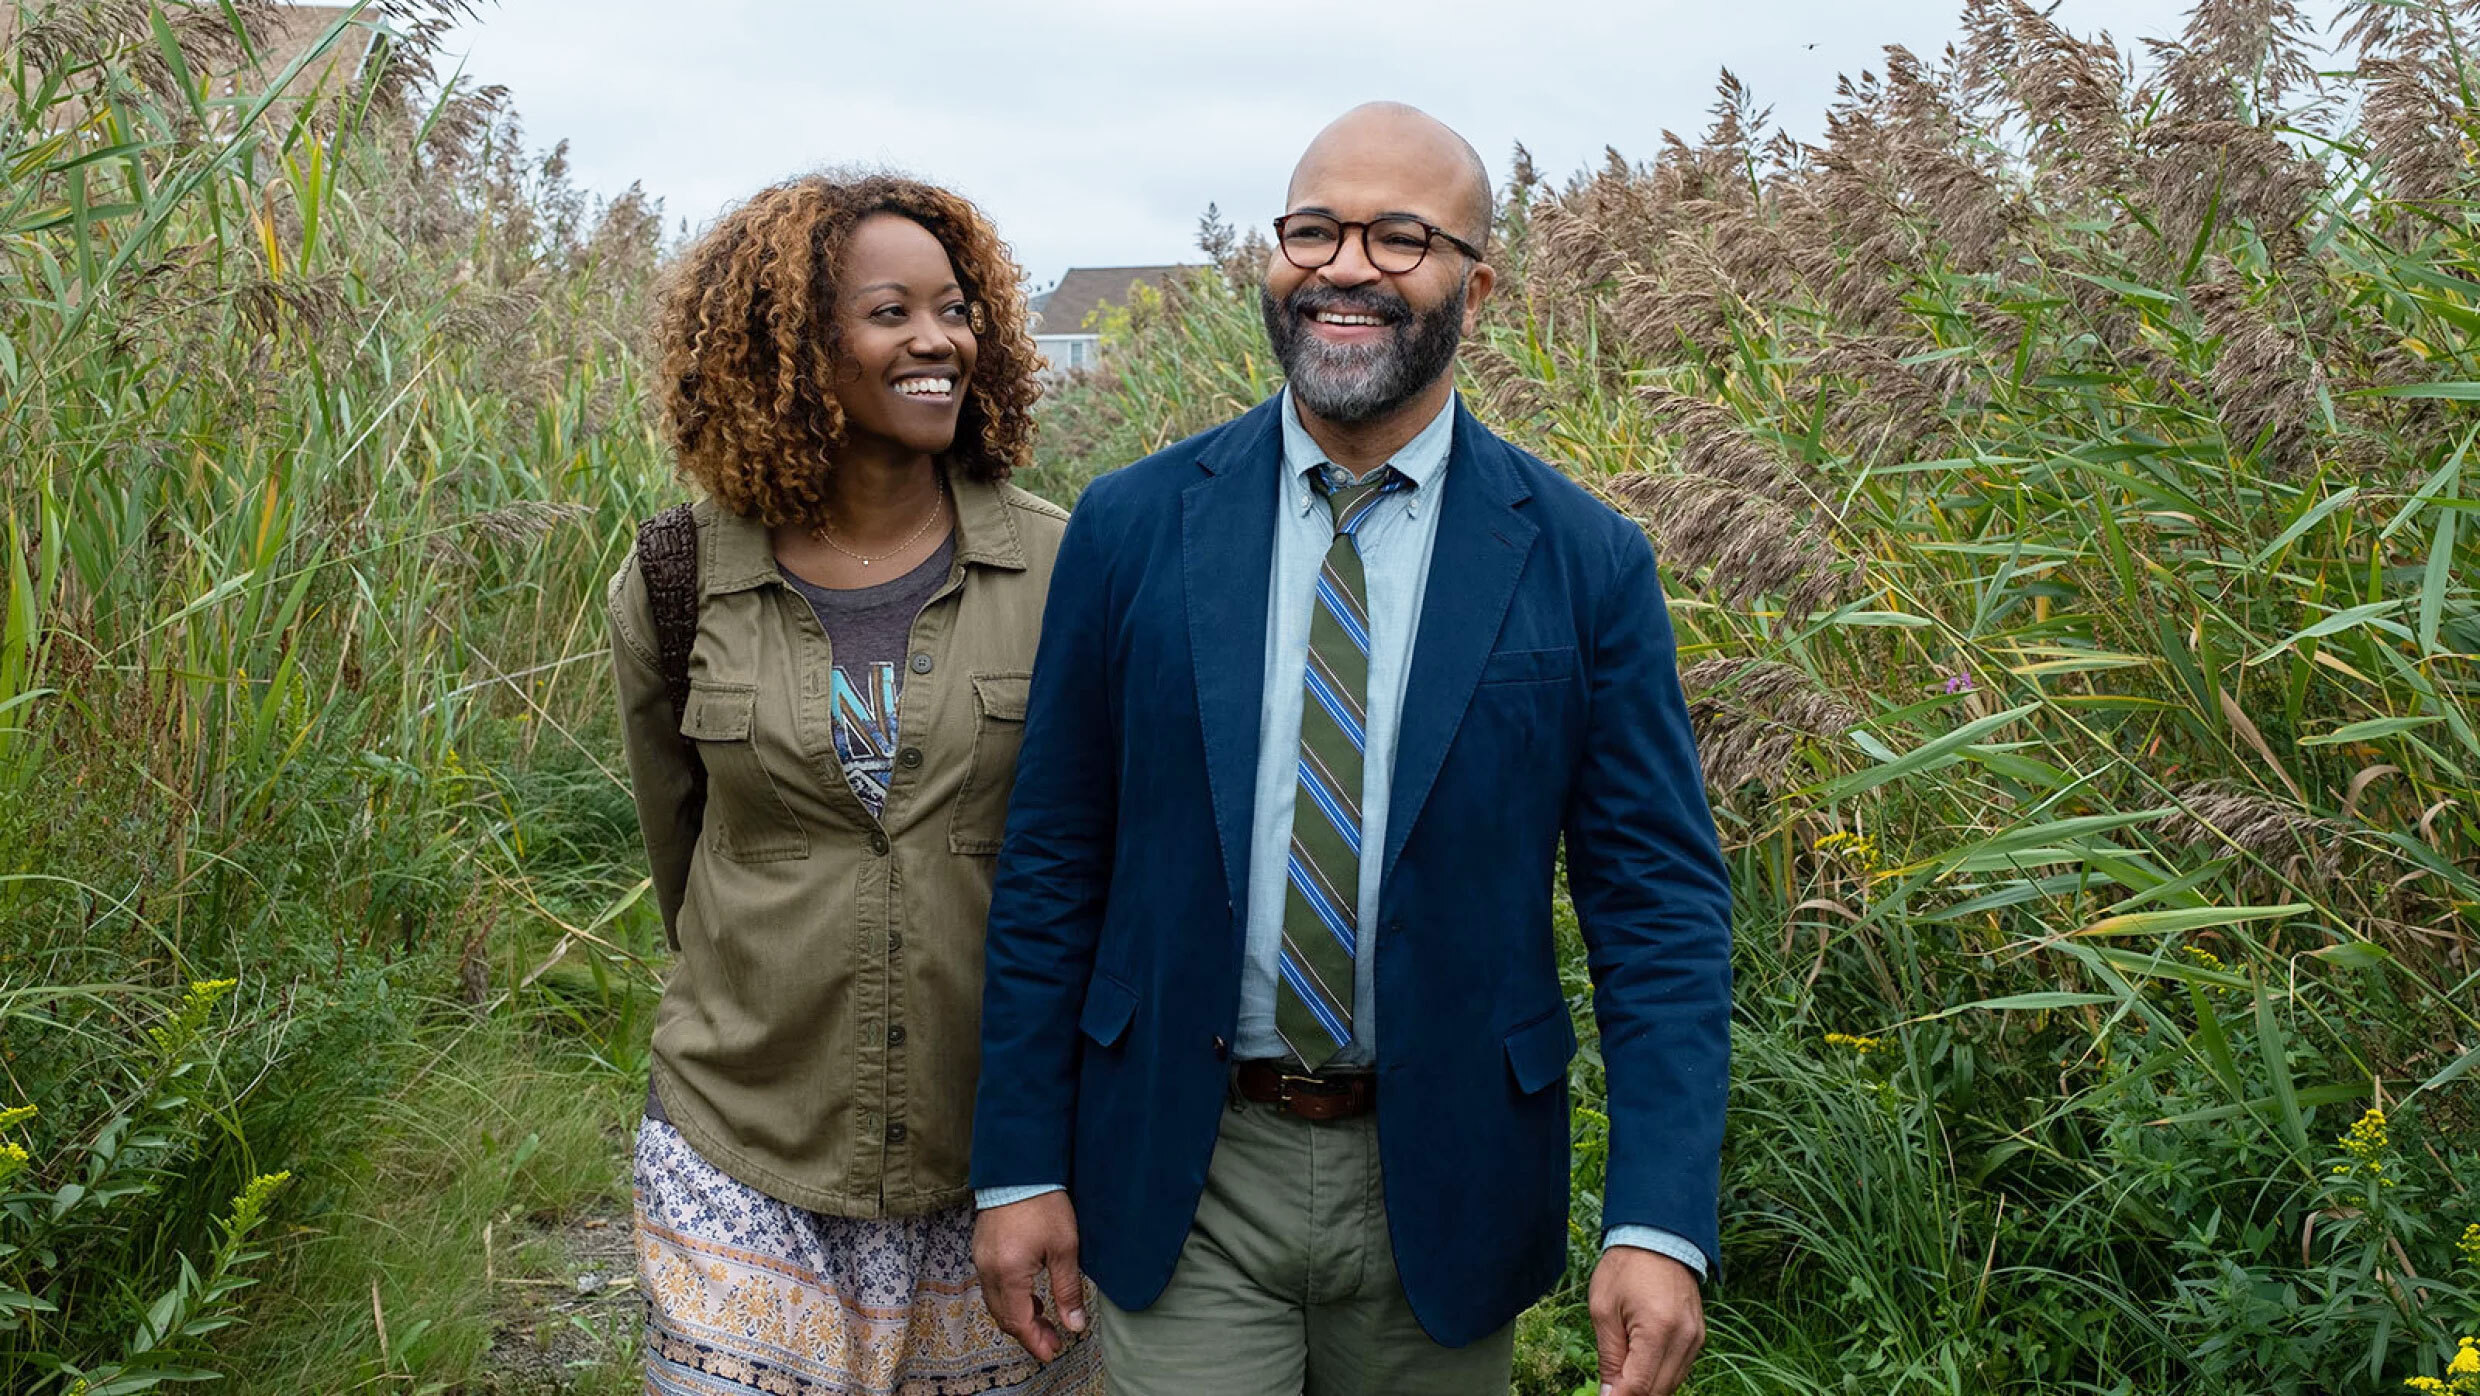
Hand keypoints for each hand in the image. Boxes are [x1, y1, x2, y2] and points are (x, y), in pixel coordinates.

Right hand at [973, 1191, 1087, 1362]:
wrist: (1020, 1168)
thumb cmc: (1045, 1204)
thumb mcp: (1065, 1249)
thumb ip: (1067, 1290)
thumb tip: (1074, 1325)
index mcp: (1009, 1274)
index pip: (1018, 1322)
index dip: (1035, 1342)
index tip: (1051, 1352)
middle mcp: (988, 1271)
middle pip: (1004, 1316)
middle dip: (1028, 1333)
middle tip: (1052, 1341)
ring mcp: (981, 1260)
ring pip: (996, 1303)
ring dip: (1018, 1316)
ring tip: (1044, 1319)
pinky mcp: (981, 1249)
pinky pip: (992, 1285)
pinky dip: (1009, 1297)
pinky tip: (1030, 1294)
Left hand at [1589, 1246, 1704, 1395]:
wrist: (1659, 1237)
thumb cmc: (1626, 1268)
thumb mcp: (1603, 1310)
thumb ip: (1608, 1356)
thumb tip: (1608, 1394)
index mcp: (1658, 1329)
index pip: (1639, 1386)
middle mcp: (1684, 1338)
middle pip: (1659, 1391)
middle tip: (1609, 1390)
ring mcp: (1696, 1338)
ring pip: (1671, 1385)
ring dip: (1646, 1388)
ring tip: (1620, 1376)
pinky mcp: (1698, 1336)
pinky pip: (1679, 1370)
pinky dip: (1659, 1376)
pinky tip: (1639, 1367)